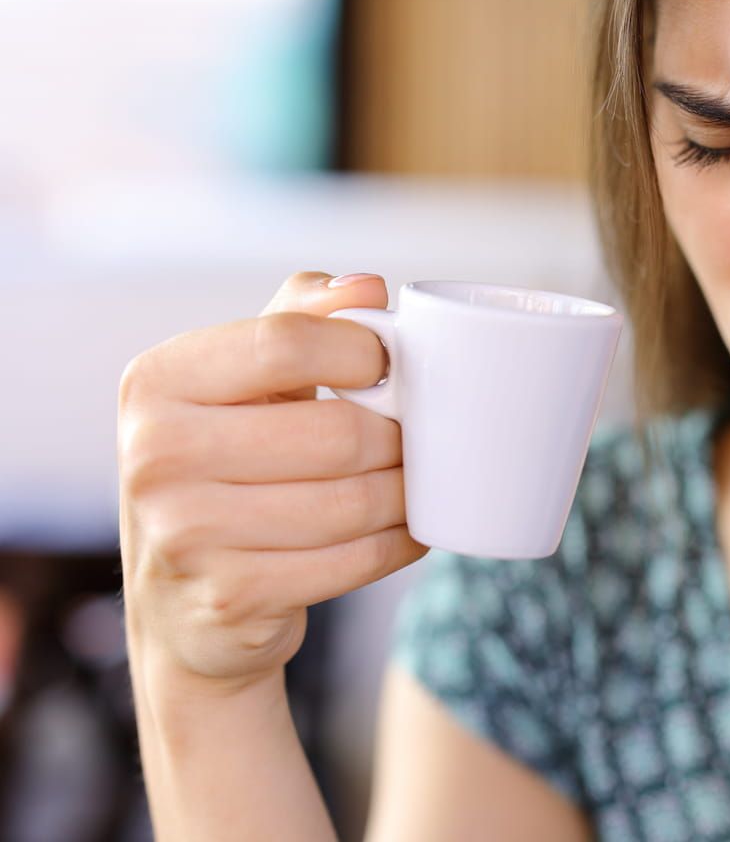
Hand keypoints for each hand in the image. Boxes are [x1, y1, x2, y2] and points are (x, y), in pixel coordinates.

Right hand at [117, 271, 426, 692]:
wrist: (180, 602)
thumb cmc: (225, 465)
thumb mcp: (241, 381)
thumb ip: (300, 319)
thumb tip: (366, 287)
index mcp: (157, 381)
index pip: (287, 343)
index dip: (364, 352)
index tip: (389, 368)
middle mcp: (155, 455)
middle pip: (337, 432)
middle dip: (397, 437)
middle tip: (413, 438)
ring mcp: (185, 534)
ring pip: (354, 501)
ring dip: (405, 493)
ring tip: (413, 482)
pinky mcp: (229, 597)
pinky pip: (354, 561)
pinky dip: (398, 543)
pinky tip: (404, 530)